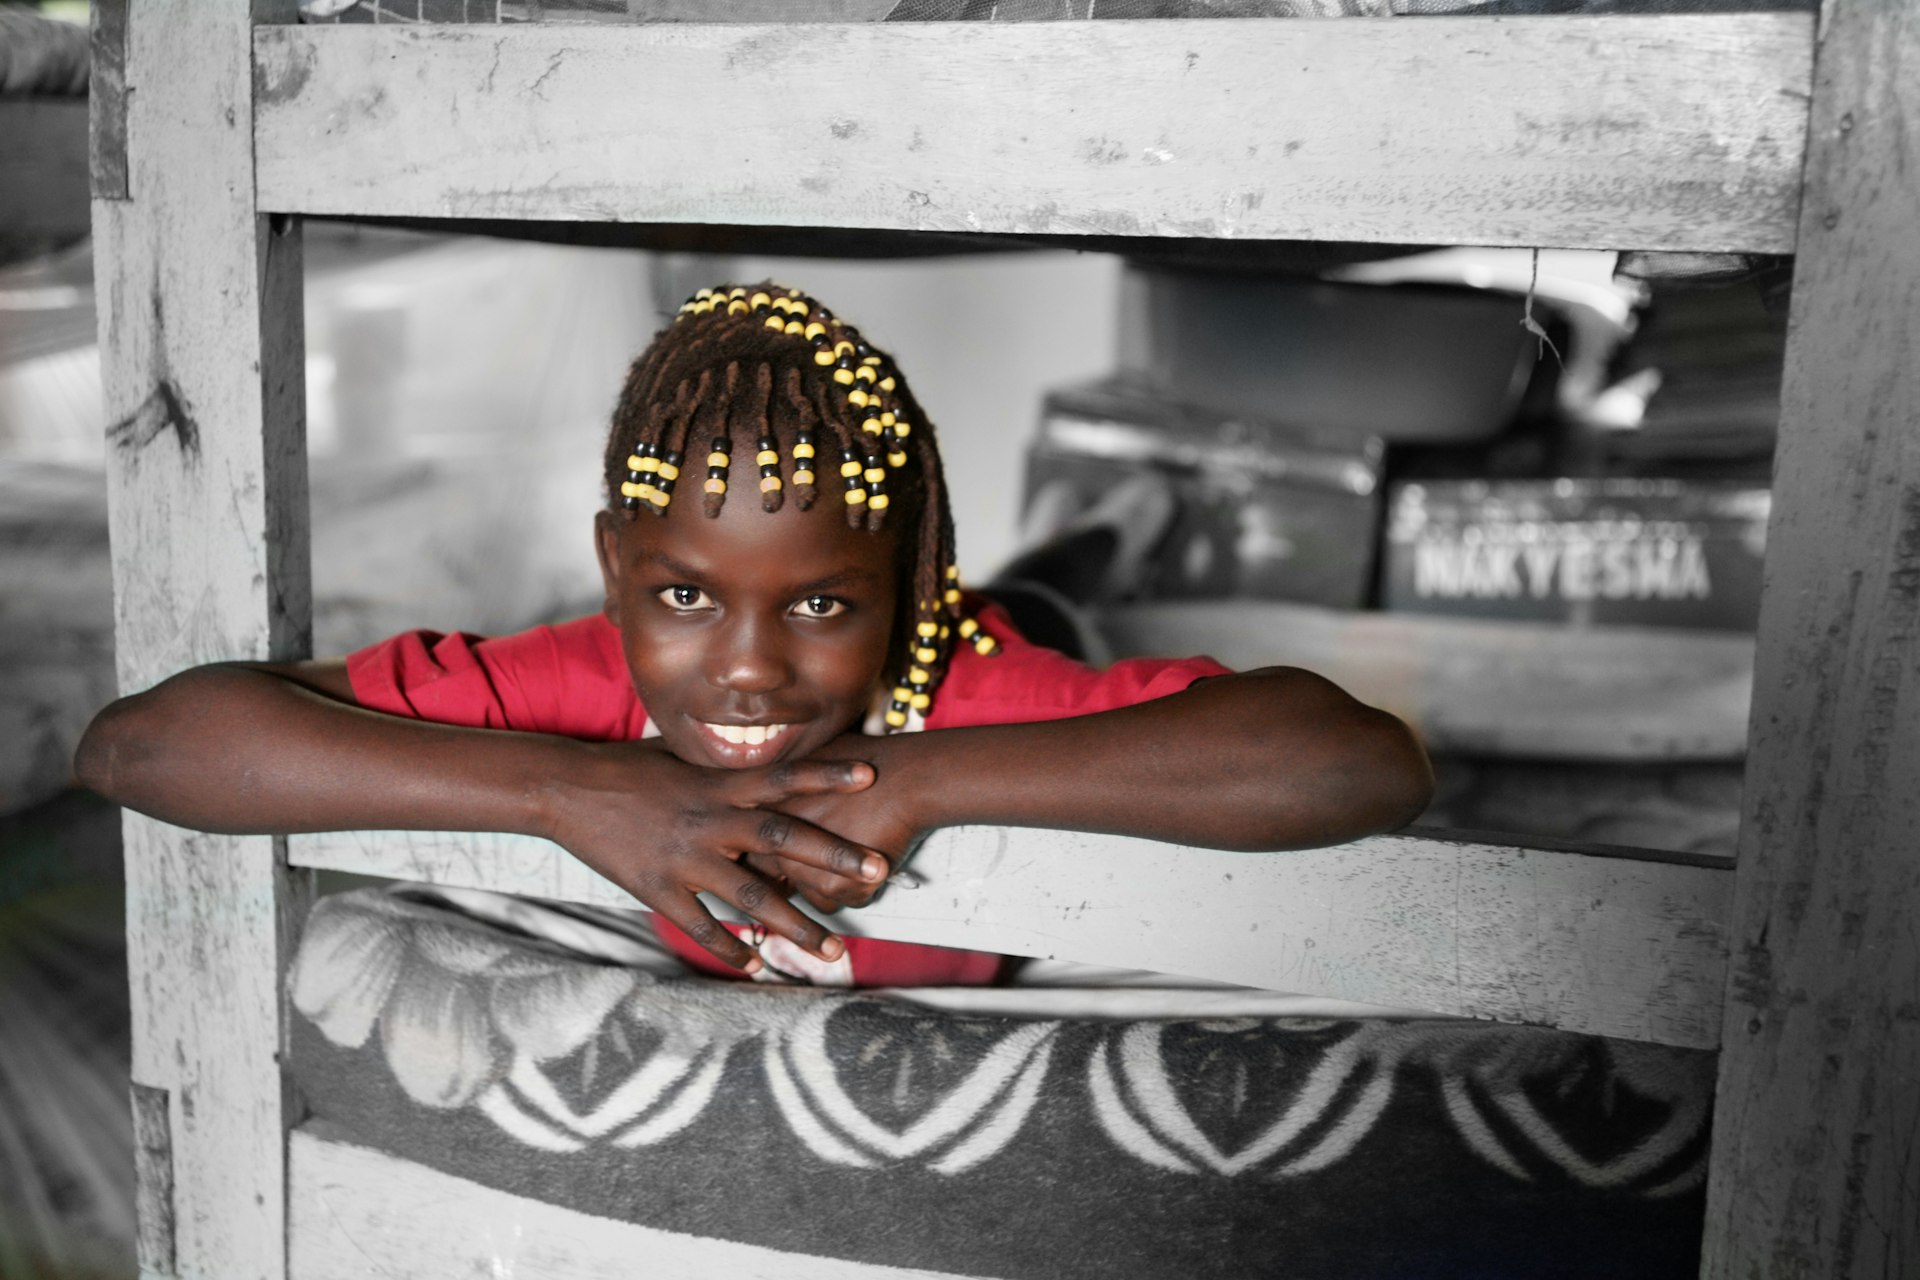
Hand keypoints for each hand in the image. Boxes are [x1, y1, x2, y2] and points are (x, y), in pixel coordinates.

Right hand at [545, 741, 888, 971]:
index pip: (784, 777)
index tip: (872, 775)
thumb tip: (755, 751)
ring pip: (751, 896)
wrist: (567, 789)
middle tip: (878, 870)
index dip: (828, 775)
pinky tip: (754, 965)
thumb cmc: (625, 768)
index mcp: (718, 784)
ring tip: (833, 948)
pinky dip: (729, 947)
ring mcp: (686, 857)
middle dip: (833, 855)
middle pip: (783, 838)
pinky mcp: (658, 888)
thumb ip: (721, 761)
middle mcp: (711, 819)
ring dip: (795, 925)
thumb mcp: (679, 755)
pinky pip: (701, 925)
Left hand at [745, 733, 926, 913]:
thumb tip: (789, 792)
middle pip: (778, 878)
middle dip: (801, 877)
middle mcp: (777, 842)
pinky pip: (845, 902)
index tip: (783, 858)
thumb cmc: (868, 763)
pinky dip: (862, 890)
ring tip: (856, 861)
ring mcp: (803, 866)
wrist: (905, 777)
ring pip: (814, 895)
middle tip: (823, 871)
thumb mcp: (816, 761)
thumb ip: (794, 783)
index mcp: (767, 809)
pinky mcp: (833, 885)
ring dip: (835, 884)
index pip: (753, 847)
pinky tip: (872, 864)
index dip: (772, 855)